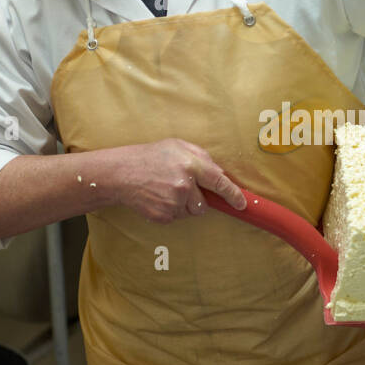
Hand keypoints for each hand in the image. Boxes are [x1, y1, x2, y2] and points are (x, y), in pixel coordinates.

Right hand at [114, 138, 246, 223]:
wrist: (121, 173)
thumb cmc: (151, 157)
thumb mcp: (178, 146)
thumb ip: (202, 157)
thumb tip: (220, 173)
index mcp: (190, 164)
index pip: (219, 182)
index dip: (233, 194)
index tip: (242, 203)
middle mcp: (184, 185)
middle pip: (204, 204)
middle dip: (197, 198)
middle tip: (180, 186)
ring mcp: (173, 203)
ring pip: (191, 211)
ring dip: (183, 204)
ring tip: (165, 189)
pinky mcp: (164, 216)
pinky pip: (177, 217)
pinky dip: (170, 210)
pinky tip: (158, 197)